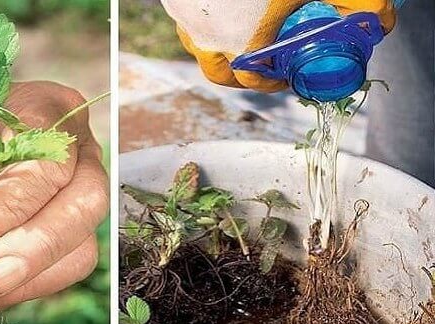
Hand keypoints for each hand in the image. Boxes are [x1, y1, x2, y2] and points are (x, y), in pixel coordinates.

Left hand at [0, 62, 108, 317]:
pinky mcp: (64, 233)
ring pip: (79, 248)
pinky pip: (59, 271)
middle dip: (32, 252)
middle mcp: (77, 151)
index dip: (10, 209)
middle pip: (84, 206)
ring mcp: (77, 194)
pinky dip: (18, 291)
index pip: (49, 164)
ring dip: (24, 281)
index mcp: (45, 108)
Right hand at [160, 0, 396, 90]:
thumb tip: (380, 26)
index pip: (254, 78)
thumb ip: (359, 4)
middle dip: (243, 75)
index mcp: (243, 42)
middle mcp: (210, 38)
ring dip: (219, 55)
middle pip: (222, 73)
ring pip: (201, 51)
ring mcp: (190, 21)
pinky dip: (204, 30)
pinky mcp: (178, 6)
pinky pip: (188, 26)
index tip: (283, 76)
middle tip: (261, 67)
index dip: (270, 82)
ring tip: (238, 45)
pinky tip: (223, 18)